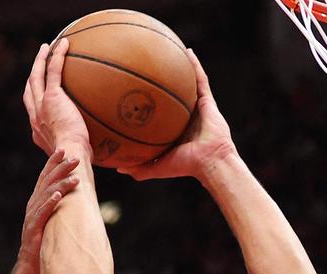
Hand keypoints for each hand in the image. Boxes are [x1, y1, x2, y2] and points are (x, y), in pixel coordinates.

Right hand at [17, 147, 82, 273]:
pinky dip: (50, 203)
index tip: (64, 150)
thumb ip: (58, 207)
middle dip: (60, 168)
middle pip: (47, 182)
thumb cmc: (44, 243)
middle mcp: (33, 205)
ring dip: (61, 184)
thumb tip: (73, 194)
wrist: (31, 267)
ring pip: (47, 195)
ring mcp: (32, 216)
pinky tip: (59, 196)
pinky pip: (42, 213)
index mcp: (37, 201)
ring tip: (74, 178)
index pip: (45, 177)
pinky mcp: (33, 229)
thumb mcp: (52, 220)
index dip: (53, 163)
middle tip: (74, 159)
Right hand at [23, 38, 90, 157]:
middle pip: (29, 90)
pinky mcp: (52, 97)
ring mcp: (41, 106)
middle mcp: (35, 117)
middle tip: (38, 64)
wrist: (71, 157)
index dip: (36, 100)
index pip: (34, 112)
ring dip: (40, 60)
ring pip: (36, 76)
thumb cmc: (78, 163)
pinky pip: (53, 71)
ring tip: (46, 48)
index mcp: (39, 131)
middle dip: (32, 76)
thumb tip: (100, 151)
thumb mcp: (78, 156)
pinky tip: (65, 43)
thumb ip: (83, 148)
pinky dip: (57, 56)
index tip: (42, 94)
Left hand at [118, 49, 236, 181]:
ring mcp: (198, 108)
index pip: (161, 114)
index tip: (135, 92)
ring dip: (180, 68)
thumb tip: (116, 168)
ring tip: (169, 51)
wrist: (209, 161)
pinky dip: (195, 65)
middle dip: (163, 82)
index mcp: (175, 130)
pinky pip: (200, 80)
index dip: (151, 103)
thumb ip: (139, 168)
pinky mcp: (208, 102)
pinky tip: (187, 52)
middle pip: (172, 95)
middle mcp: (186, 117)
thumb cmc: (186, 166)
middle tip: (148, 68)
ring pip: (187, 83)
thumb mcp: (157, 167)